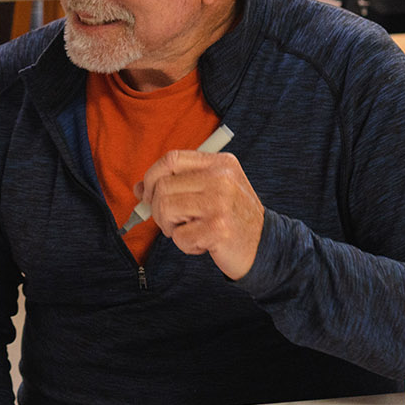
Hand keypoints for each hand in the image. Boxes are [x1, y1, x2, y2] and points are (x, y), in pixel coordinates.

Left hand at [138, 150, 264, 281]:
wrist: (265, 246)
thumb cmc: (232, 217)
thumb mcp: (211, 190)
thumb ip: (178, 183)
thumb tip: (139, 189)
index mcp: (219, 163)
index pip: (171, 159)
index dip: (151, 176)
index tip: (148, 194)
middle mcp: (221, 178)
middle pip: (163, 186)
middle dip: (158, 209)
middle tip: (172, 222)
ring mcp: (221, 203)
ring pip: (166, 209)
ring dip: (170, 227)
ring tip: (189, 231)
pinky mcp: (219, 229)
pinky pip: (179, 237)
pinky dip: (185, 245)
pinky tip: (203, 243)